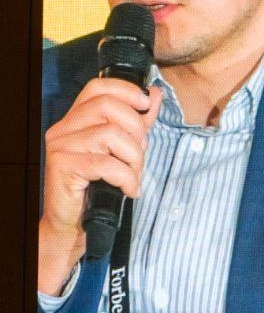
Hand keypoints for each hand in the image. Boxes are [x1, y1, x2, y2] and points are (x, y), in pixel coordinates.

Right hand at [39, 78, 160, 295]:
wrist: (74, 225)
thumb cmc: (99, 187)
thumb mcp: (123, 150)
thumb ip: (137, 122)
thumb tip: (154, 93)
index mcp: (77, 120)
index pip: (98, 87)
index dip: (126, 90)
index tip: (147, 105)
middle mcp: (63, 128)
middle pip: (109, 106)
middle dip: (137, 131)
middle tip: (138, 157)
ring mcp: (60, 146)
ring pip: (112, 135)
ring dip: (134, 160)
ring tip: (133, 177)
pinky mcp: (62, 166)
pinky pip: (107, 164)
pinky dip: (126, 179)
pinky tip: (128, 190)